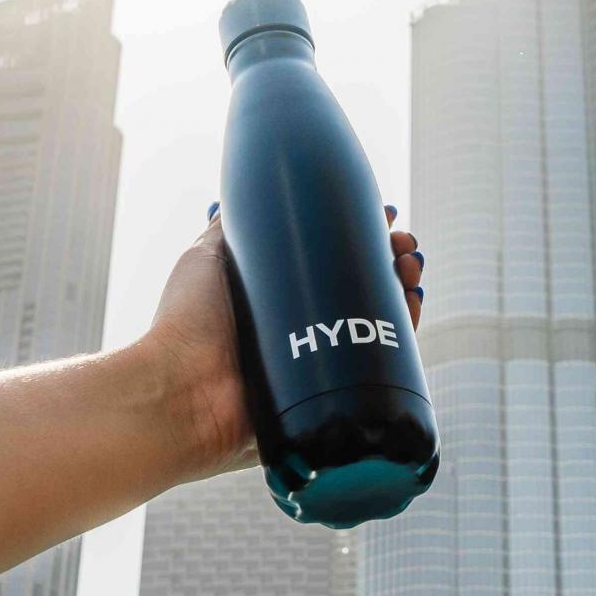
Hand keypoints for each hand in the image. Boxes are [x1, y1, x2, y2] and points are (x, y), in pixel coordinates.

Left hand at [144, 203, 425, 483]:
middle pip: (361, 293)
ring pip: (377, 328)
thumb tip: (242, 193)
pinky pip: (376, 374)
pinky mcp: (326, 402)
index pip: (332, 265)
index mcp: (275, 303)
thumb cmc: (185, 323)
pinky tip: (414, 309)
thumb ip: (226, 227)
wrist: (181, 391)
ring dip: (405, 295)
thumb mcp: (206, 258)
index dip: (362, 240)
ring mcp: (315, 369)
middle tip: (406, 247)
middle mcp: (299, 335)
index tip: (385, 218)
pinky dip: (404, 341)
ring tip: (412, 272)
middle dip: (393, 265)